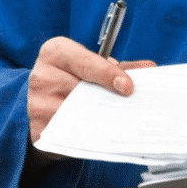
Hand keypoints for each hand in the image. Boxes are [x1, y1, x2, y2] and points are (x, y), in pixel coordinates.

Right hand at [27, 36, 155, 144]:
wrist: (39, 103)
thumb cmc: (69, 79)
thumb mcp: (88, 66)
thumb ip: (117, 67)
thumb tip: (149, 69)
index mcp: (55, 53)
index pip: (84, 62)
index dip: (107, 74)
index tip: (128, 87)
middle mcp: (42, 76)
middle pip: (82, 90)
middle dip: (108, 99)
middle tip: (130, 107)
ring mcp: (37, 104)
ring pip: (78, 114)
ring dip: (100, 119)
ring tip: (117, 120)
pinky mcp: (39, 129)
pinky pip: (70, 133)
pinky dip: (89, 134)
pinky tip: (100, 133)